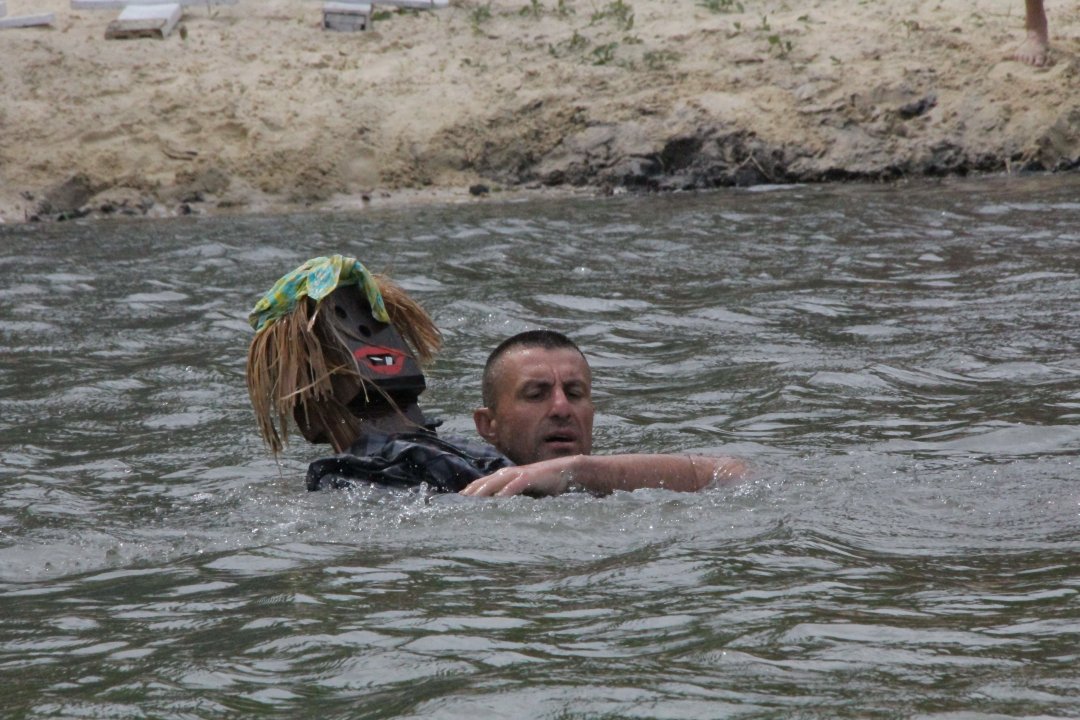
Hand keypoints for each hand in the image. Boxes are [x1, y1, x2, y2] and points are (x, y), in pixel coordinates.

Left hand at [459, 460, 573, 496]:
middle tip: (455, 505)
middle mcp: (506, 474)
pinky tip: (498, 499)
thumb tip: (496, 511)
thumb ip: (509, 498)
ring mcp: (517, 474)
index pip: (479, 485)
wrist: (565, 471)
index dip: (466, 494)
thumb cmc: (542, 484)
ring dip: (482, 491)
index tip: (453, 505)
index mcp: (503, 478)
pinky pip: (515, 485)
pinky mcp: (529, 477)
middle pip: (482, 483)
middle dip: (469, 494)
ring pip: (495, 482)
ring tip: (470, 501)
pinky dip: (505, 492)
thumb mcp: (522, 492)